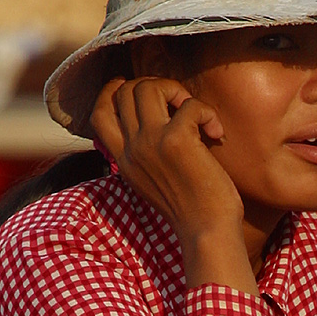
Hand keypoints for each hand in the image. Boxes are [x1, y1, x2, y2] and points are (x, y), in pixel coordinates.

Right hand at [90, 77, 258, 293]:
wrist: (207, 232)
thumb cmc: (192, 209)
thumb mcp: (154, 182)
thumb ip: (146, 155)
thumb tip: (159, 121)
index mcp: (123, 161)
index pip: (99, 114)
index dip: (112, 90)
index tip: (130, 83)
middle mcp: (132, 150)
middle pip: (124, 92)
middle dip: (154, 85)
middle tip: (179, 104)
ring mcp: (151, 143)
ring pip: (148, 87)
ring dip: (176, 91)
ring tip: (196, 115)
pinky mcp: (177, 141)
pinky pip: (190, 105)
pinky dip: (208, 113)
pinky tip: (216, 134)